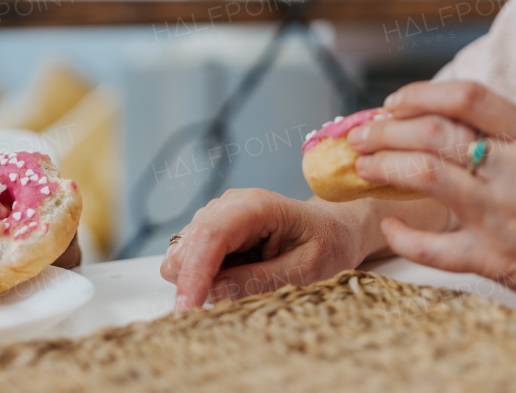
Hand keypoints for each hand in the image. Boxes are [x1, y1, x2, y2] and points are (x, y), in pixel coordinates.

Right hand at [159, 188, 367, 312]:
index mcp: (256, 206)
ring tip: (248, 282)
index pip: (212, 235)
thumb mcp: (307, 270)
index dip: (194, 273)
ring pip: (182, 255)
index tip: (186, 310)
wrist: (333, 229)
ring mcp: (216, 217)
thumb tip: (216, 290)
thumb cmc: (327, 245)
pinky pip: (189, 261)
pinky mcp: (211, 232)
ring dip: (202, 280)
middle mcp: (229, 205)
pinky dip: (204, 278)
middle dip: (195, 281)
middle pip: (187, 246)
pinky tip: (237, 277)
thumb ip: (262, 280)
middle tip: (230, 304)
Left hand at [349, 80, 515, 327]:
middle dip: (385, 129)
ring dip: (384, 166)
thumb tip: (443, 124)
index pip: (468, 95)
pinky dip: (403, 234)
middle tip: (360, 135)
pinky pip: (435, 245)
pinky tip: (390, 224)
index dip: (420, 93)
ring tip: (363, 165)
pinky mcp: (499, 260)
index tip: (392, 102)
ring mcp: (507, 215)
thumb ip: (508, 141)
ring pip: (426, 173)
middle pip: (434, 131)